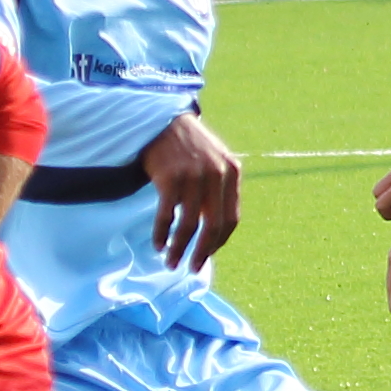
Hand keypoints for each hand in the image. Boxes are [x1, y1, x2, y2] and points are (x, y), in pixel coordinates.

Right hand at [144, 109, 241, 268]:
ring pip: (189, 225)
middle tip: (192, 269)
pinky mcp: (169, 178)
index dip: (219, 242)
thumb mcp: (214, 162)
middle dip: (202, 252)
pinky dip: (161, 234)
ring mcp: (193, 176)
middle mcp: (216, 174)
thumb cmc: (187, 147)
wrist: (161, 121)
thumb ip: (218, 190)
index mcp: (232, 172)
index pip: (231, 219)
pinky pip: (166, 216)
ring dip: (179, 248)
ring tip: (170, 261)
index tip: (207, 256)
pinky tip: (157, 244)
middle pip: (213, 226)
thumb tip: (214, 232)